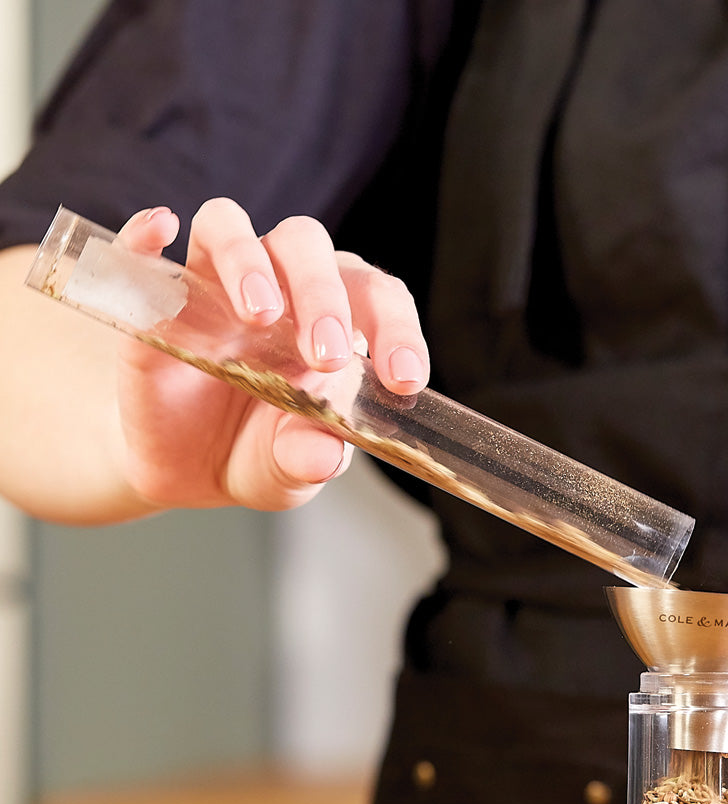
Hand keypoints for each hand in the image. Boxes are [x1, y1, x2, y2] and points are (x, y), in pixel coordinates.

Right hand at [113, 198, 429, 511]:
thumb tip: (322, 454)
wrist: (185, 471)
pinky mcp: (154, 299)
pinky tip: (159, 233)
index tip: (404, 379)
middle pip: (305, 246)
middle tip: (327, 357)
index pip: (376, 298)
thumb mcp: (289, 471)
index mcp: (336, 321)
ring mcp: (213, 285)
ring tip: (260, 316)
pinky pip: (143, 246)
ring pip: (231, 227)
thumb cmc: (258, 455)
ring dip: (249, 262)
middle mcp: (280, 288)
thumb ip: (306, 460)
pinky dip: (147, 232)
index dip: (397, 330)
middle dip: (324, 296)